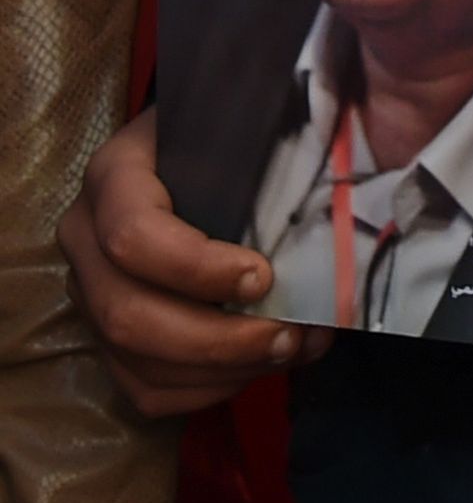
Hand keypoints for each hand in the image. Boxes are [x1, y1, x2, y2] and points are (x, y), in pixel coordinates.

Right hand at [60, 111, 322, 415]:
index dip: (197, 268)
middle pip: (127, 316)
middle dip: (217, 341)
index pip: (134, 234)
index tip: (263, 277)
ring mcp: (93, 291)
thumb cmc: (249, 133)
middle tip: (289, 336)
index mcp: (117, 174)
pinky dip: (210, 389)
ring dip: (223, 370)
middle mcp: (87, 235)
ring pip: (136, 360)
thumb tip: (355, 139)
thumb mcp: (254, 113)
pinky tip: (261, 366)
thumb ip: (287, 121)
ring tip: (292, 349)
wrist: (220, 151)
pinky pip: (146, 388)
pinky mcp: (110, 336)